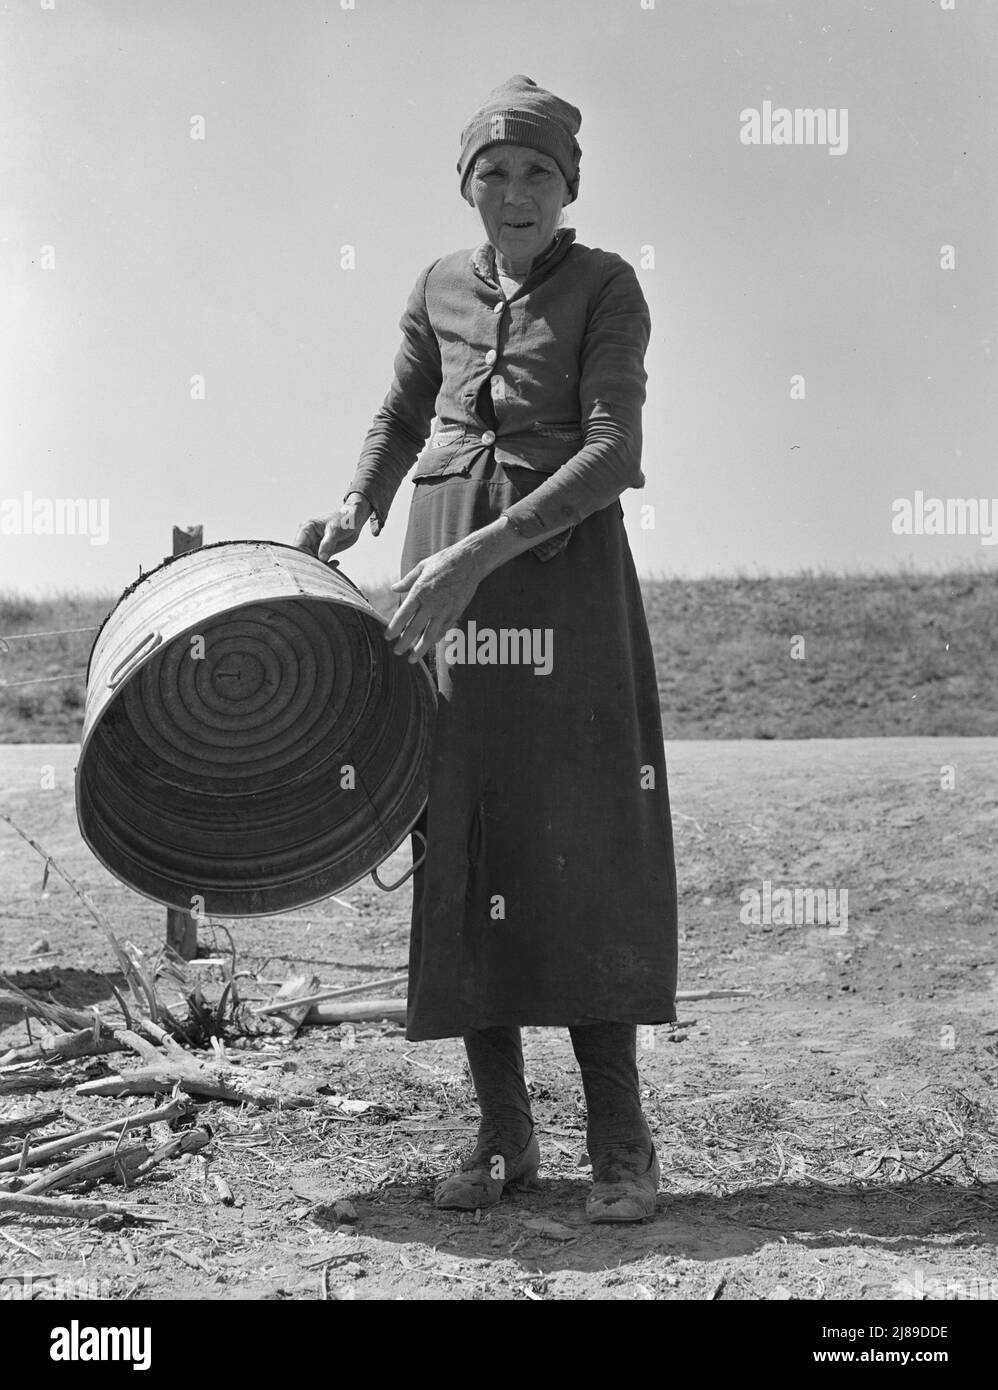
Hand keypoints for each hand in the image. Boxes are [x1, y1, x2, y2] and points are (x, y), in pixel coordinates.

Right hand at [295, 494, 377, 561]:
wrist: (355, 520)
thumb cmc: (344, 519)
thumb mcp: (335, 530)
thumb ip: (328, 544)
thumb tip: (322, 558)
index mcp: (306, 529)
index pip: (298, 546)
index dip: (304, 557)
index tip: (315, 563)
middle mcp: (308, 538)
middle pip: (303, 556)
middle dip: (312, 563)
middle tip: (324, 568)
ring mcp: (315, 546)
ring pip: (312, 560)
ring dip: (320, 566)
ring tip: (333, 566)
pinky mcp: (322, 552)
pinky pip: (321, 562)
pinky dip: (327, 566)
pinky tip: (336, 563)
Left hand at [384, 544, 481, 662]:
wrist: (469, 562)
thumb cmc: (444, 561)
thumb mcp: (422, 567)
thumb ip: (407, 581)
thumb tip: (394, 588)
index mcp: (420, 591)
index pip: (403, 615)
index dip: (394, 628)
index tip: (388, 637)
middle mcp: (431, 604)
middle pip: (414, 629)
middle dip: (404, 643)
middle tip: (397, 652)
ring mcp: (445, 610)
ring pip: (430, 635)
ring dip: (420, 649)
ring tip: (412, 659)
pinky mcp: (456, 612)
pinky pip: (443, 630)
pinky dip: (435, 639)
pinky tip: (429, 644)